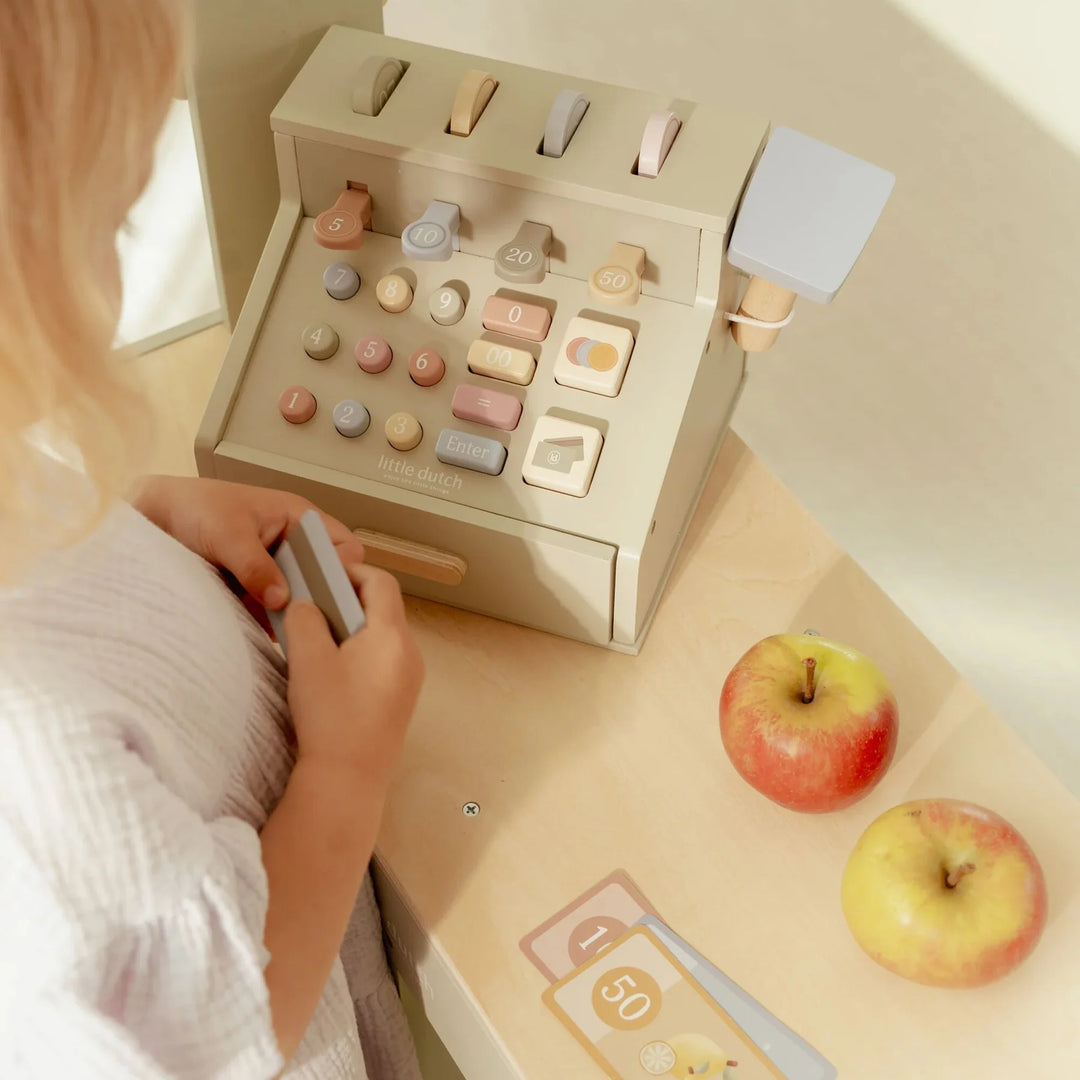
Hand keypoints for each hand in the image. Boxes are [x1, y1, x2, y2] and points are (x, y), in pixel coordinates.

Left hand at [133, 476, 364, 610]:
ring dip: (295, 615)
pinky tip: (269, 635)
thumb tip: (282, 598)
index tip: (329, 594)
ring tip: (290, 632)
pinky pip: (276, 612)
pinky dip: (274, 625)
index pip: (344, 547)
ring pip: (302, 599)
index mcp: (298, 518)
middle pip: (326, 578)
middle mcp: (292, 545)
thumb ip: (256, 566)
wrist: (150, 519)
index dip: (343, 570)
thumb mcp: (228, 534)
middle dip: (319, 599)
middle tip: (310, 620)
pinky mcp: (255, 591)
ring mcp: (274, 570)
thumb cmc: (193, 508)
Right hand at [282, 564, 423, 781]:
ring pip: (382, 636)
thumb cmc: (330, 717)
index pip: (381, 582)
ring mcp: (409, 680)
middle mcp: (410, 654)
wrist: (348, 780)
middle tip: (313, 604)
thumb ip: (305, 619)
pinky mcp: (401, 701)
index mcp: (393, 636)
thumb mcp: (308, 658)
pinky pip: (383, 661)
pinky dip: (360, 652)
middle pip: (384, 609)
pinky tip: (331, 670)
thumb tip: (306, 604)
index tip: (322, 574)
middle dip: (347, 600)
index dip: (351, 571)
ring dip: (352, 628)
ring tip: (316, 637)